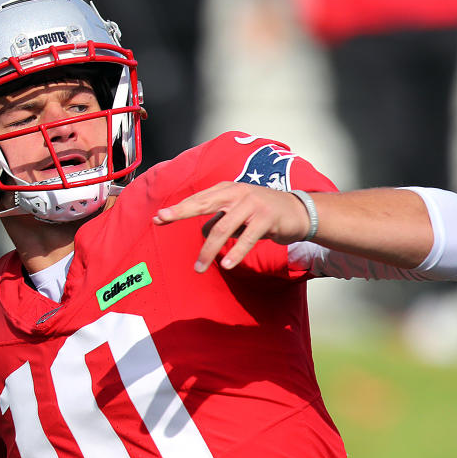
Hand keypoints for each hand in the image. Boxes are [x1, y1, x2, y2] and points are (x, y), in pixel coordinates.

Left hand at [152, 182, 310, 271]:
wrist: (299, 211)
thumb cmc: (262, 212)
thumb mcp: (238, 213)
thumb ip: (220, 219)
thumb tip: (203, 232)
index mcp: (227, 190)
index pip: (198, 199)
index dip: (178, 208)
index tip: (158, 217)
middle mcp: (237, 193)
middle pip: (203, 204)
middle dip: (181, 212)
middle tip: (162, 220)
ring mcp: (252, 204)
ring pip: (222, 228)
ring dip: (209, 250)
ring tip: (199, 267)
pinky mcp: (266, 218)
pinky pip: (247, 238)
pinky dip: (236, 252)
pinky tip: (226, 265)